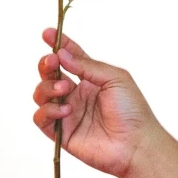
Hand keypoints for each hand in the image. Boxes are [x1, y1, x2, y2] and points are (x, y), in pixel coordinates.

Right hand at [32, 28, 158, 177]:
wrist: (136, 143)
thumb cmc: (132, 110)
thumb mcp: (114, 78)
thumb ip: (87, 66)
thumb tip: (62, 54)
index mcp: (90, 79)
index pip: (70, 58)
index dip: (58, 45)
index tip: (48, 33)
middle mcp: (76, 94)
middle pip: (50, 74)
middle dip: (47, 64)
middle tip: (53, 62)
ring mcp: (68, 113)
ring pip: (41, 94)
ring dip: (48, 87)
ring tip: (65, 89)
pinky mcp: (62, 133)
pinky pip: (41, 118)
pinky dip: (48, 111)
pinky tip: (66, 111)